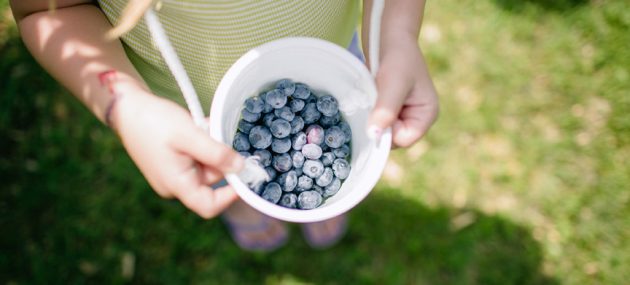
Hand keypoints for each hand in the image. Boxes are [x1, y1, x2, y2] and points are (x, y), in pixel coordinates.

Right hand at [112, 89, 243, 217]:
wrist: (126, 108)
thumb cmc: (153, 121)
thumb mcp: (189, 134)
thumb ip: (216, 153)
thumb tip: (241, 168)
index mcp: (176, 184)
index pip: (209, 206)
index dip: (231, 194)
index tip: (246, 174)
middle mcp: (174, 185)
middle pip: (211, 180)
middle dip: (219, 157)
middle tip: (213, 132)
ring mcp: (171, 174)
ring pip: (204, 166)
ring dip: (210, 147)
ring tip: (201, 125)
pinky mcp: (170, 163)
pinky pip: (194, 158)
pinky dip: (201, 144)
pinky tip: (195, 127)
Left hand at [368, 40, 438, 147]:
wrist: (391, 40)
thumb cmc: (399, 57)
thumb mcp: (393, 83)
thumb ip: (386, 110)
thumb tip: (374, 135)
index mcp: (427, 115)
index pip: (404, 139)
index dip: (387, 132)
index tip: (375, 112)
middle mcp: (417, 119)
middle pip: (392, 138)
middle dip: (379, 123)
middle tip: (373, 100)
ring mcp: (404, 115)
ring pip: (382, 130)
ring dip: (372, 116)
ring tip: (373, 95)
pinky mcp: (391, 110)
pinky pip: (376, 120)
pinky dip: (369, 111)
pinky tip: (370, 96)